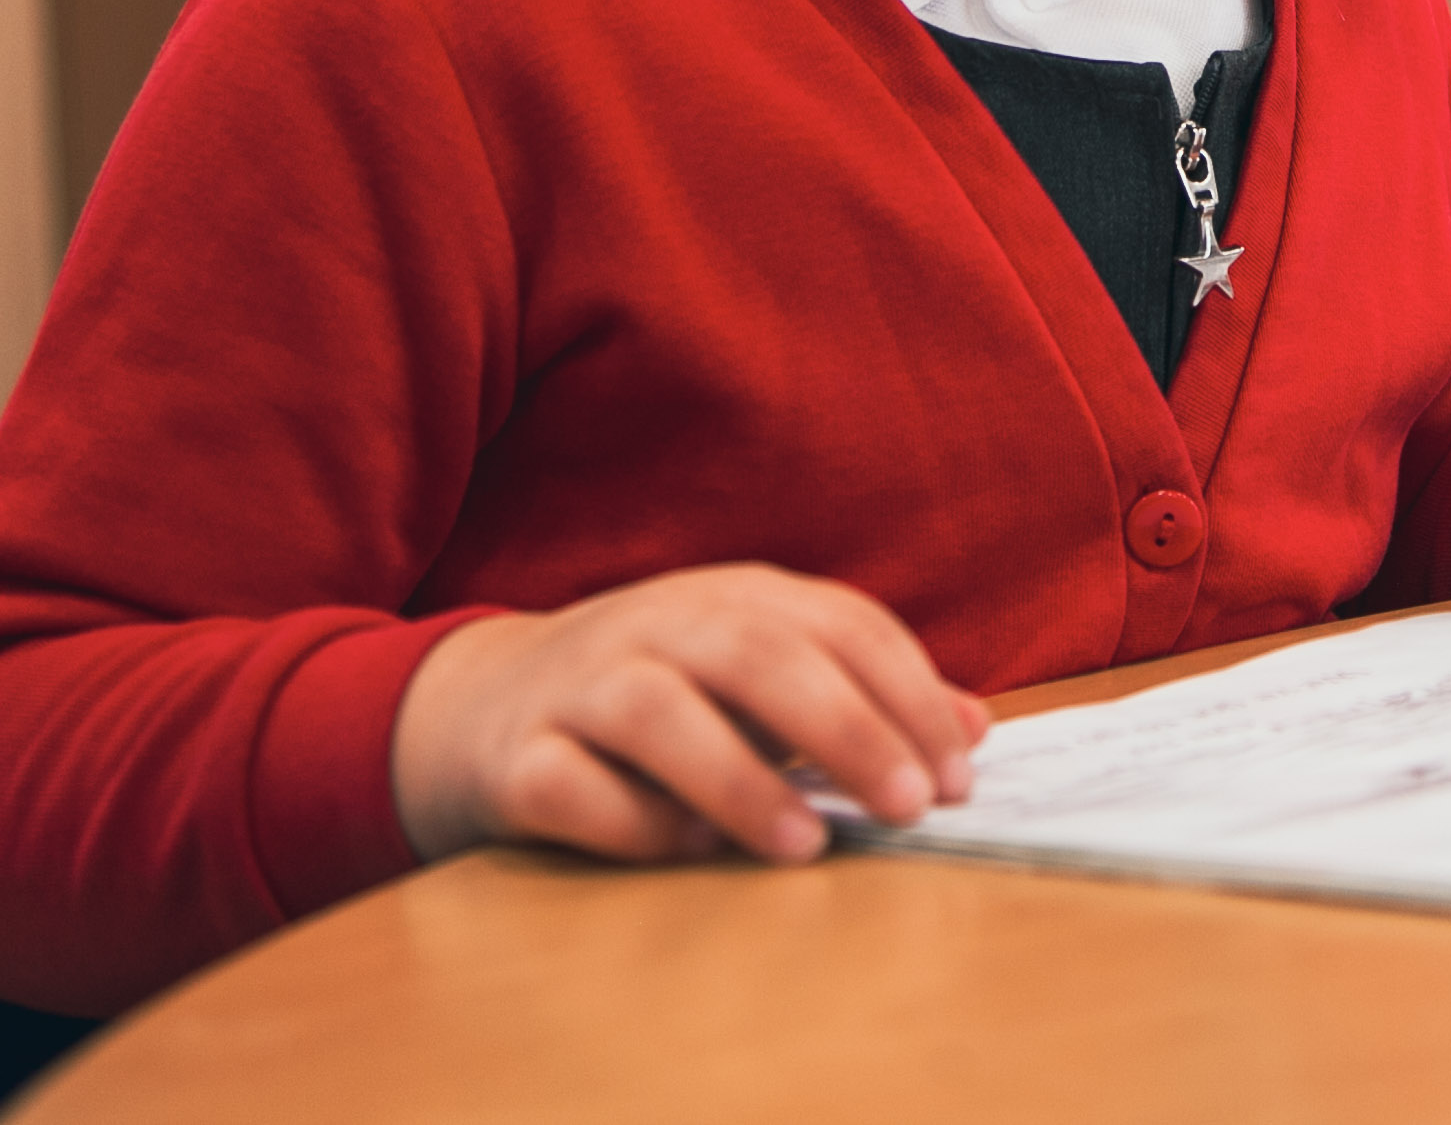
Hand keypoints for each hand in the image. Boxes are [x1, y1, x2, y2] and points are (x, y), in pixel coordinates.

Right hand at [390, 563, 988, 866]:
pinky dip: (630, 821)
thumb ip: (864, 697)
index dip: (906, 691)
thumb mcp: (761, 679)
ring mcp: (579, 686)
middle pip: (758, 653)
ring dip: (738, 779)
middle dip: (845, 726)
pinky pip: (570, 785)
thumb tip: (973, 728)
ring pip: (658, 712)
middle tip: (905, 805)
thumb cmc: (656, 698)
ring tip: (805, 846)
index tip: (955, 773)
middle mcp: (656, 626)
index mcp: (731, 599)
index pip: (838, 622)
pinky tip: (685, 851)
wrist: (478, 708)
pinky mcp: (514, 758)